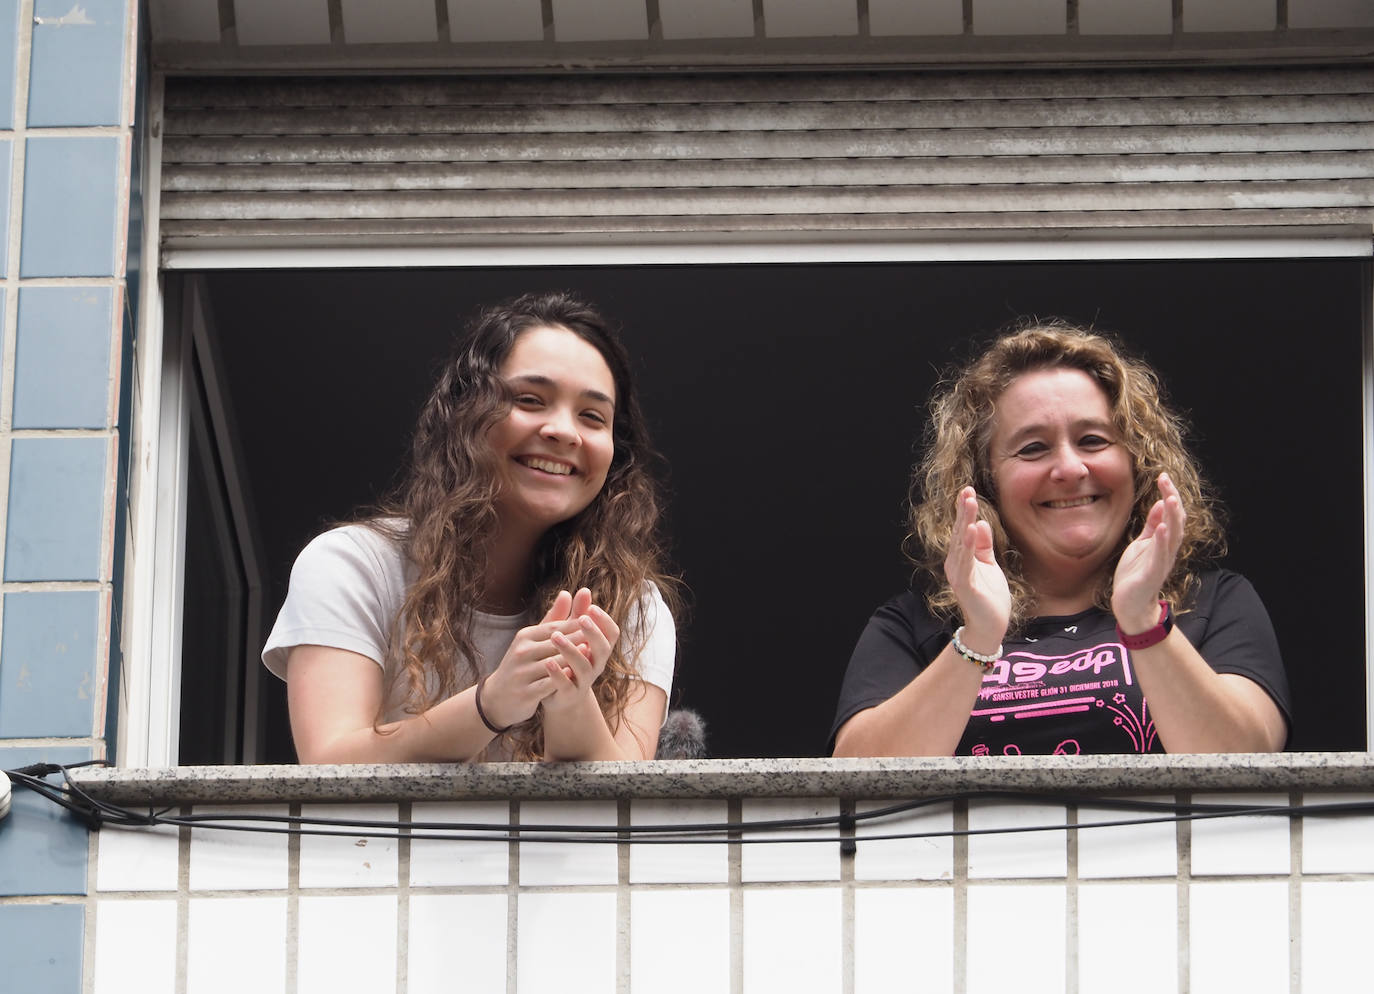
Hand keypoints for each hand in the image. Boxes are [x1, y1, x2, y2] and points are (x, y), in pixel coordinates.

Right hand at [478, 590, 594, 729]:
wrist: (499, 697)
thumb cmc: (523, 663)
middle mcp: (521, 651)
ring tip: (591, 652)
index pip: (555, 627)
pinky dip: (561, 678)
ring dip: (572, 657)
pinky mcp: (525, 692)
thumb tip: (567, 592)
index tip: (595, 621)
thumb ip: (553, 618)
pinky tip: (574, 675)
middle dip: (577, 638)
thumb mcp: (534, 639)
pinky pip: (547, 684)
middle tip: (598, 634)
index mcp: (525, 636)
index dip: (576, 624)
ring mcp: (522, 672)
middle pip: (555, 643)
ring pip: (553, 662)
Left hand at [541, 588, 620, 714]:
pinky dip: (558, 673)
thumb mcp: (571, 635)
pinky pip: (566, 685)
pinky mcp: (568, 694)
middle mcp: (596, 665)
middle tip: (581, 618)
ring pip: (584, 667)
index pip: (612, 634)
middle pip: (603, 649)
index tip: (592, 608)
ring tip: (555, 636)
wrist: (558, 695)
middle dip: (593, 633)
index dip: (604, 621)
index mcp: (598, 649)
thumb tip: (583, 589)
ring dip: (571, 650)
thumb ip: (576, 614)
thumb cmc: (566, 660)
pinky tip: (548, 661)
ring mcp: (584, 681)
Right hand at [943, 486, 1010, 653]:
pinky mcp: (964, 585)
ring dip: (964, 521)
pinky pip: (965, 562)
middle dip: (963, 510)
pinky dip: (967, 545)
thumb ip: (983, 545)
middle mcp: (955, 563)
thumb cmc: (990, 598)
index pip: (961, 529)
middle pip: (958, 532)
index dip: (964, 510)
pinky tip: (969, 530)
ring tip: (969, 504)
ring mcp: (958, 574)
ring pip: (960, 543)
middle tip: (967, 490)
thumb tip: (978, 523)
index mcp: (961, 558)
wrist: (990, 628)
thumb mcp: (989, 565)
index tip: (968, 490)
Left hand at [1112, 472, 1184, 632]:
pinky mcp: (1152, 573)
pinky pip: (1160, 555)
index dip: (1169, 495)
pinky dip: (1161, 540)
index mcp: (1164, 542)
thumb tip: (1159, 505)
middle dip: (1172, 499)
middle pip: (1175, 520)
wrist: (1130, 605)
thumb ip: (1151, 527)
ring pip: (1172, 536)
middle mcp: (1167, 549)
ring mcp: (1161, 561)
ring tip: (1170, 497)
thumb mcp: (1141, 545)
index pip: (1171, 514)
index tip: (1163, 476)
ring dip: (1172, 516)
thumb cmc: (1136, 574)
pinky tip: (1162, 527)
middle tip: (1166, 479)